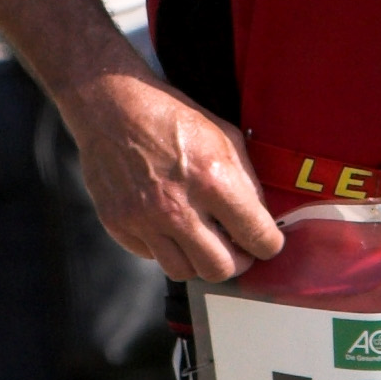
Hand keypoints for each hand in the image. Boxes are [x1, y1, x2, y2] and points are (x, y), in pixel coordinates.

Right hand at [59, 71, 285, 282]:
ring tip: (203, 240)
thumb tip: (261, 216)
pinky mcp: (119, 225)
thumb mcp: (223, 136)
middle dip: (237, 260)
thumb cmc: (170, 117)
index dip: (269, 244)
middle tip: (237, 248)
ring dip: (200, 260)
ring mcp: (145, 220)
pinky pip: (153, 257)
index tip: (267, 243)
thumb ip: (246, 180)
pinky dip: (167, 248)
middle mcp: (178, 207)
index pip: (257, 236)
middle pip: (221, 268)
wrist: (111, 108)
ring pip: (185, 272)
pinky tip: (171, 226)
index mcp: (212, 179)